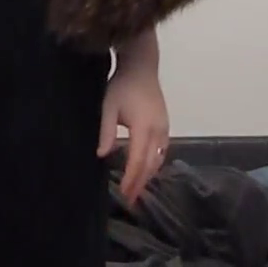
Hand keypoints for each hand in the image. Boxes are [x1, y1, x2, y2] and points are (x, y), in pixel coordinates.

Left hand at [97, 68, 169, 204]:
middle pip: (151, 164)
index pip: (138, 161)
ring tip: (137, 188)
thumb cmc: (122, 86)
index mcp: (143, 127)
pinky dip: (154, 163)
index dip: (131, 179)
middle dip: (140, 182)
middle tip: (130, 199)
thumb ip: (106, 131)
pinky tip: (146, 169)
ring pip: (159, 159)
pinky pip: (162, 151)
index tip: (124, 194)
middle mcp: (158, 131)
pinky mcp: (166, 125)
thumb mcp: (108, 107)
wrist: (141, 67)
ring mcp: (165, 128)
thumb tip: (101, 155)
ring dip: (148, 175)